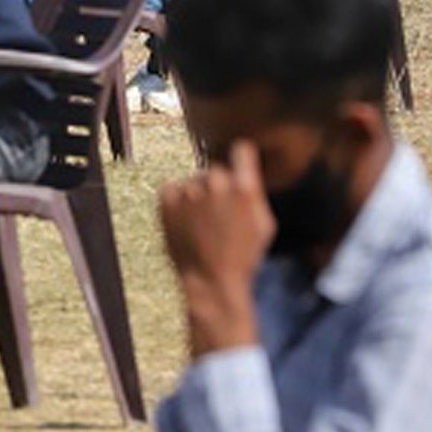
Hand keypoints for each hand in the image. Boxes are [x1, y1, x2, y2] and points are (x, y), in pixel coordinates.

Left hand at [160, 142, 272, 355]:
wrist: (211, 281)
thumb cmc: (243, 256)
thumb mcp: (264, 225)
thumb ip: (255, 191)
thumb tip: (247, 165)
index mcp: (244, 188)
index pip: (241, 150)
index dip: (240, 156)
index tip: (239, 161)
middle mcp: (217, 184)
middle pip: (216, 170)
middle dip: (220, 186)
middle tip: (220, 214)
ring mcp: (190, 192)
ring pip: (194, 182)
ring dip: (198, 196)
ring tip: (203, 225)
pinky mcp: (168, 201)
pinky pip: (173, 188)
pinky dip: (177, 200)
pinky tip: (186, 221)